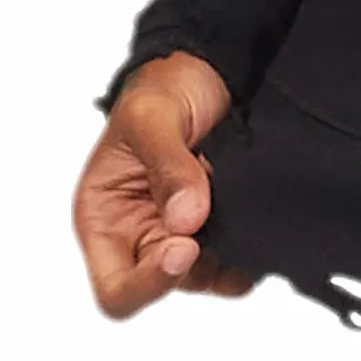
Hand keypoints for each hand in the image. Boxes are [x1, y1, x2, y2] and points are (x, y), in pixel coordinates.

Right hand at [75, 51, 248, 317]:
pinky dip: (252, 250)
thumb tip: (186, 219)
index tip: (183, 247)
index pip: (117, 290)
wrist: (205, 69)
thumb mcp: (150, 117)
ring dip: (227, 254)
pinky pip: (240, 263)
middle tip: (214, 213)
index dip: (148, 284)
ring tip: (233, 203)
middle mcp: (141, 238)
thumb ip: (167, 166)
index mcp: (105, 221)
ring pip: (209, 279)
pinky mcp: (221, 230)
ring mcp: (184, 237)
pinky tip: (256, 216)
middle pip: (168, 288)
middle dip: (195, 261)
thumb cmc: (161, 89)